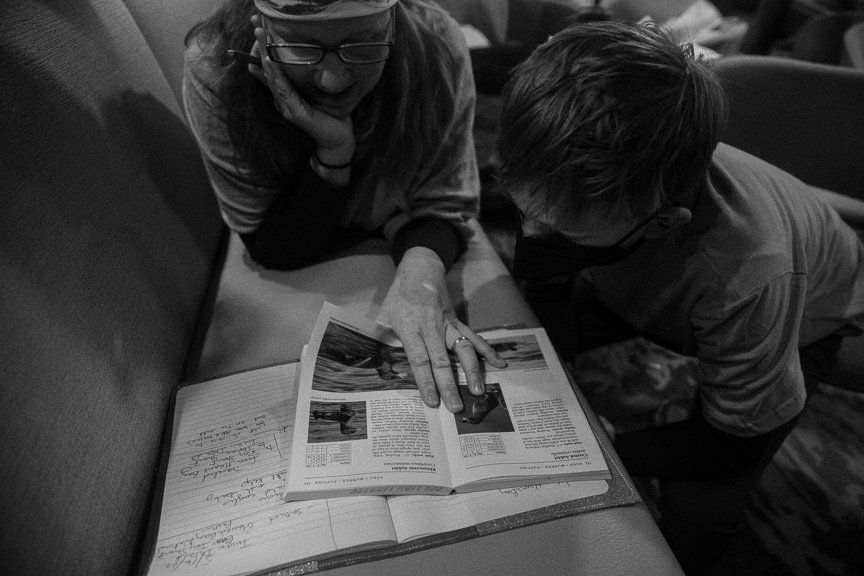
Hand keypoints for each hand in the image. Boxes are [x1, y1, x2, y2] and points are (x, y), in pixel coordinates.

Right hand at [251, 15, 354, 162]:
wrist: (338, 140)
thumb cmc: (329, 116)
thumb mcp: (315, 93)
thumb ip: (304, 81)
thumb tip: (300, 61)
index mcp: (285, 94)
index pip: (268, 68)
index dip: (262, 48)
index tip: (258, 27)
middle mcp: (282, 100)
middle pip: (266, 69)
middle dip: (260, 46)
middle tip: (255, 24)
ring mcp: (286, 107)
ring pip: (272, 77)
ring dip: (266, 56)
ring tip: (261, 37)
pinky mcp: (295, 113)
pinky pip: (283, 91)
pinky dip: (276, 75)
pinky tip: (272, 62)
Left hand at [380, 247, 506, 411]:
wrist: (420, 269)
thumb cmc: (399, 296)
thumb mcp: (385, 315)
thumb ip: (384, 338)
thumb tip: (376, 363)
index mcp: (411, 329)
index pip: (420, 360)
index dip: (426, 381)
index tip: (432, 401)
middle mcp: (432, 328)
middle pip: (442, 360)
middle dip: (449, 385)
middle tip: (456, 407)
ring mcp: (448, 324)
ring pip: (463, 349)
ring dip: (472, 371)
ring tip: (479, 391)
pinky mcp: (458, 321)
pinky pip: (474, 337)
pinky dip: (487, 351)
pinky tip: (499, 364)